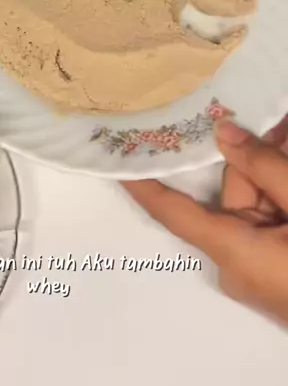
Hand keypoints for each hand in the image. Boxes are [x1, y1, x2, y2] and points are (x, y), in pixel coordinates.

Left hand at [121, 116, 287, 324]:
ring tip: (286, 128)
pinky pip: (273, 219)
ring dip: (277, 169)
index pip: (174, 211)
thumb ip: (266, 168)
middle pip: (234, 192)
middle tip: (279, 117)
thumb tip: (223, 133)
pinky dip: (283, 193)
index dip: (144, 184)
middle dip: (257, 153)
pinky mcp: (278, 268)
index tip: (115, 157)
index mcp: (235, 252)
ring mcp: (261, 268)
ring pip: (259, 201)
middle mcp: (239, 262)